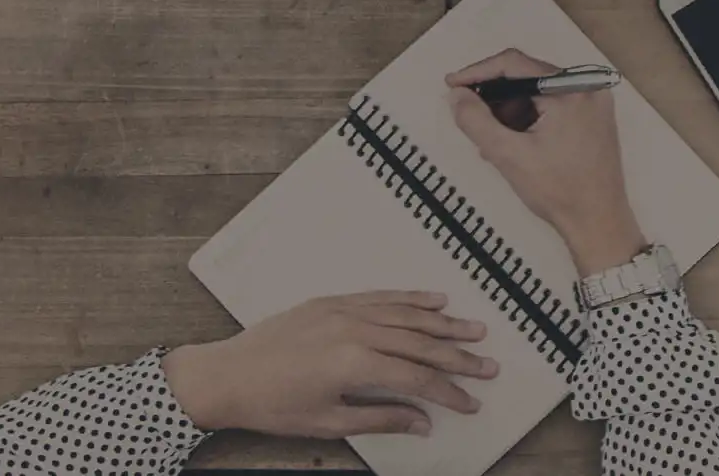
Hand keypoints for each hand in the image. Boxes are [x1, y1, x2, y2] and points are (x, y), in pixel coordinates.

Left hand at [161, 291, 496, 436]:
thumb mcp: (329, 422)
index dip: (449, 391)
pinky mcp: (330, 302)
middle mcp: (353, 329)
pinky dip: (408, 298)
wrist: (228, 375)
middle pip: (419, 342)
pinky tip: (433, 299)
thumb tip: (423, 422)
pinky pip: (378, 296)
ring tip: (475, 329)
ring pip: (405, 314)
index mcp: (354, 363)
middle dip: (458, 356)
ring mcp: (341, 311)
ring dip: (443, 322)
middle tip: (490, 365)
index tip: (472, 403)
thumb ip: (381, 418)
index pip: (417, 376)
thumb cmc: (274, 405)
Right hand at [448, 49, 642, 274]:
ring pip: (538, 94)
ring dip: (510, 112)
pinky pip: (553, 107)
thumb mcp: (508, 155)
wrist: (599, 224)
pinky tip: (513, 144)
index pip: (514, 64)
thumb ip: (476, 121)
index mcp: (570, 90)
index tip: (453, 85)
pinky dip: (529, 119)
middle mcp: (587, 89)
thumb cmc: (560, 192)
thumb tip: (456, 95)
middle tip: (471, 119)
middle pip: (527, 77)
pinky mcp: (594, 120)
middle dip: (495, 98)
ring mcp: (594, 104)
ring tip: (492, 142)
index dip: (477, 72)